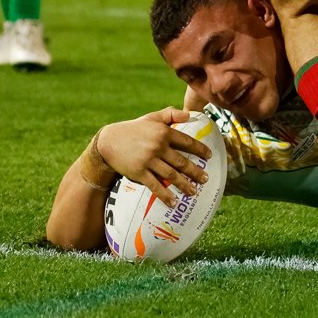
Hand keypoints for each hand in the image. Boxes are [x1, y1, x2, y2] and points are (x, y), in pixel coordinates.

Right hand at [96, 107, 212, 206]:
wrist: (108, 141)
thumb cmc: (133, 129)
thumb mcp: (152, 117)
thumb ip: (171, 114)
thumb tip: (190, 115)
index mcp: (163, 132)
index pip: (187, 142)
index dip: (200, 149)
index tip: (210, 156)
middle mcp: (158, 146)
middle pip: (182, 161)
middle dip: (195, 171)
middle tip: (206, 179)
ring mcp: (148, 161)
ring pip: (171, 175)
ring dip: (184, 185)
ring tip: (194, 192)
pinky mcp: (139, 172)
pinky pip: (155, 185)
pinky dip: (165, 195)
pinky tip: (173, 202)